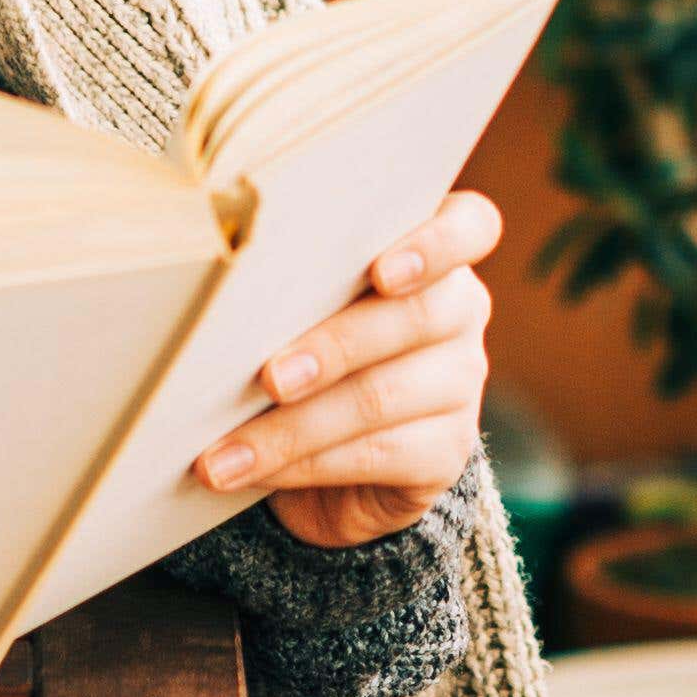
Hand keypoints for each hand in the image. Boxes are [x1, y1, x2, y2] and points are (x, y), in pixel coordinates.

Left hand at [197, 190, 497, 550]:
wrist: (333, 457)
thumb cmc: (305, 349)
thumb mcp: (304, 305)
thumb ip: (293, 286)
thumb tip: (226, 303)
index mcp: (433, 252)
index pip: (471, 226)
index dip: (436, 244)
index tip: (382, 272)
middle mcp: (461, 311)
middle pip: (416, 317)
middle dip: (332, 348)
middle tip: (267, 378)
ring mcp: (460, 383)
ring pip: (381, 397)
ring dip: (291, 427)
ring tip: (224, 451)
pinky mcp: (447, 451)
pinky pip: (375, 455)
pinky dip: (301, 464)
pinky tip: (251, 470)